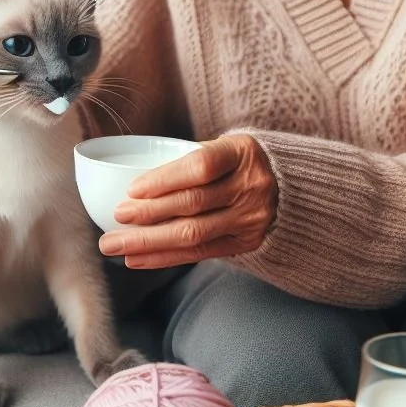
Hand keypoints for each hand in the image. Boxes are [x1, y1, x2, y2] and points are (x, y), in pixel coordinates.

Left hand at [99, 134, 277, 268]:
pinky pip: (200, 253)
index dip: (164, 179)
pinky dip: (165, 257)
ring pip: (193, 234)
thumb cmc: (238, 162)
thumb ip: (187, 161)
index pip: (200, 166)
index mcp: (241, 153)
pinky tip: (138, 258)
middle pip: (193, 204)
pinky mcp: (246, 242)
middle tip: (115, 218)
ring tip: (115, 244)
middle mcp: (250, 186)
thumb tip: (132, 187)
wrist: (290, 185)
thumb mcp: (222, 147)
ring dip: (149, 241)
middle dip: (148, 214)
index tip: (131, 190)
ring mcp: (251, 218)